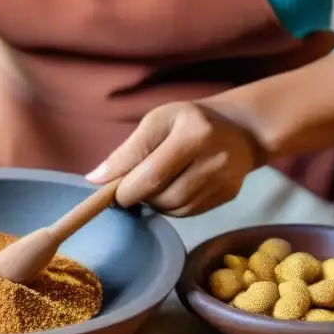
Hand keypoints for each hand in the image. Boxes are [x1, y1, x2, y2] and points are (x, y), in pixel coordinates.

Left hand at [86, 102, 261, 215]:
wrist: (238, 128)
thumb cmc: (187, 121)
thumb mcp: (157, 122)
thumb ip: (127, 151)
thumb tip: (94, 180)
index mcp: (194, 133)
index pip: (152, 174)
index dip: (125, 188)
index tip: (110, 190)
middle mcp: (215, 158)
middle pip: (164, 196)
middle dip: (138, 197)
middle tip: (129, 188)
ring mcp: (225, 179)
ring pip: (175, 209)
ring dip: (154, 204)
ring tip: (152, 186)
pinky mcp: (229, 195)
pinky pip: (189, 212)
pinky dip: (172, 207)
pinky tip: (171, 189)